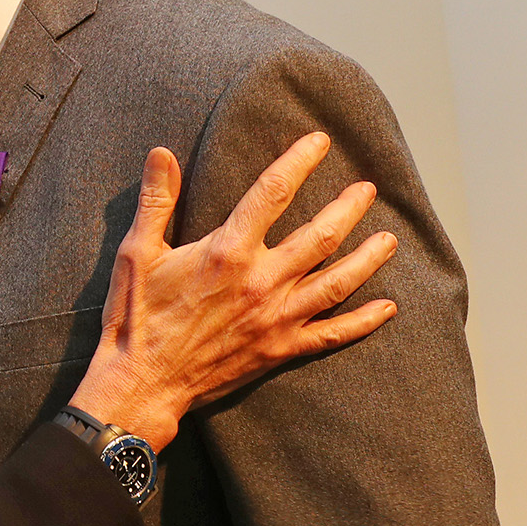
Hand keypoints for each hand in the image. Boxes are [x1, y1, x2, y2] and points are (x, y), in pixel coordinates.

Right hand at [69, 133, 399, 450]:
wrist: (142, 384)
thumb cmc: (137, 318)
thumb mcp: (137, 252)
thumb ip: (156, 201)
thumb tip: (162, 153)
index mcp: (227, 251)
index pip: (272, 193)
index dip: (299, 161)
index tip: (319, 141)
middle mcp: (261, 281)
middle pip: (320, 235)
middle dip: (348, 208)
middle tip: (367, 189)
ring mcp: (275, 318)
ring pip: (337, 283)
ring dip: (367, 259)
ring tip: (389, 240)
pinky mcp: (279, 350)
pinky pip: (332, 334)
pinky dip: (363, 322)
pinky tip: (387, 308)